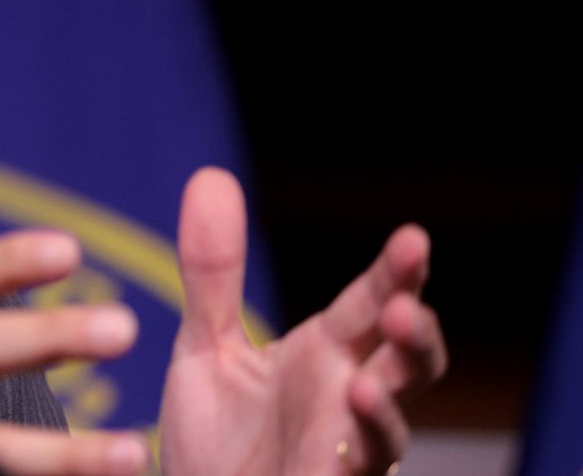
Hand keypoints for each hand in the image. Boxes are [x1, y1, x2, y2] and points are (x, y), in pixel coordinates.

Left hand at [158, 169, 447, 475]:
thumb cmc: (217, 437)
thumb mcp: (207, 346)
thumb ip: (213, 272)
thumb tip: (211, 175)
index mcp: (327, 354)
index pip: (371, 304)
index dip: (397, 275)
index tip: (412, 239)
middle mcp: (346, 401)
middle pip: (405, 366)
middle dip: (414, 337)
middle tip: (402, 307)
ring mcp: (342, 454)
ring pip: (388, 433)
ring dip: (383, 412)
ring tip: (363, 388)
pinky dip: (349, 465)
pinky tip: (336, 453)